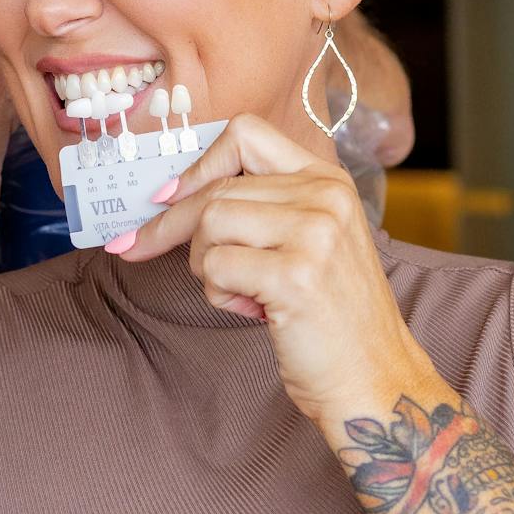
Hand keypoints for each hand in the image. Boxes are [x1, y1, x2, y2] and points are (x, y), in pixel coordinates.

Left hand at [115, 115, 437, 424]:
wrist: (374, 379)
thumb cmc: (330, 317)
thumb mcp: (308, 242)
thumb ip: (261, 208)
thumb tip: (168, 194)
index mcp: (328, 180)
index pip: (245, 134)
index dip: (198, 165)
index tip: (167, 195)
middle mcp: (325, 196)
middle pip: (216, 189)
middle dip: (171, 227)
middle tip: (138, 250)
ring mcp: (314, 233)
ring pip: (209, 224)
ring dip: (205, 266)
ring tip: (241, 293)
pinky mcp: (295, 275)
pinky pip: (215, 267)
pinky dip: (218, 294)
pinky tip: (254, 311)